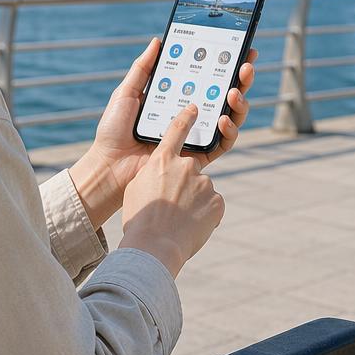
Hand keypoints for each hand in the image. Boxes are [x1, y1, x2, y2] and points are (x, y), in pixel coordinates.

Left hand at [71, 38, 256, 226]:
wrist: (109, 165)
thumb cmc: (114, 130)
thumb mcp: (127, 92)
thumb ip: (142, 68)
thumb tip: (158, 40)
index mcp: (177, 98)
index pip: (207, 77)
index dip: (225, 63)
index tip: (239, 47)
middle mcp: (191, 115)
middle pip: (225, 95)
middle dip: (241, 79)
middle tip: (246, 65)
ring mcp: (197, 135)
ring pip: (230, 117)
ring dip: (240, 102)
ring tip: (235, 90)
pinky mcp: (198, 156)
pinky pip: (223, 143)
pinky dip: (229, 130)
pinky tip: (223, 117)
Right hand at [117, 104, 225, 276]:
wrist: (154, 246)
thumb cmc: (139, 219)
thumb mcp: (136, 189)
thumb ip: (152, 174)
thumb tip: (161, 173)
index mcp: (162, 160)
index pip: (177, 130)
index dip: (186, 118)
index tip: (194, 108)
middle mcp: (186, 166)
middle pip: (190, 169)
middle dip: (185, 185)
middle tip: (173, 207)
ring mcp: (204, 183)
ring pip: (202, 190)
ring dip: (194, 203)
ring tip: (179, 222)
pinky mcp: (217, 201)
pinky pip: (212, 206)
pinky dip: (204, 216)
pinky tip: (191, 228)